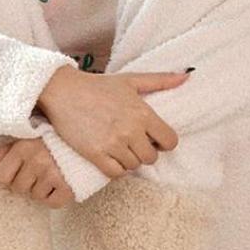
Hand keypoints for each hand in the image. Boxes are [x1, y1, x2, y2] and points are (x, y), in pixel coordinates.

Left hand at [0, 138, 75, 208]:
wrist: (90, 135)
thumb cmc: (56, 137)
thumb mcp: (28, 137)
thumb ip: (5, 152)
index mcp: (24, 147)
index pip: (2, 176)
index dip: (10, 175)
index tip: (21, 169)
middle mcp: (36, 161)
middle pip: (18, 188)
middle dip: (26, 182)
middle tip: (40, 170)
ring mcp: (53, 174)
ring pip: (35, 196)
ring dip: (42, 189)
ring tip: (52, 173)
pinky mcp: (69, 187)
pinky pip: (52, 203)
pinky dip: (55, 197)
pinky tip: (60, 183)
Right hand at [37, 66, 193, 179]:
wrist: (63, 91)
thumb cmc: (97, 85)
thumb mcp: (130, 79)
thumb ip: (160, 80)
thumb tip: (186, 77)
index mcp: (142, 113)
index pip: (170, 141)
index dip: (164, 142)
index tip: (152, 139)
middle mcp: (130, 130)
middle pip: (151, 157)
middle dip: (144, 152)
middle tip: (132, 143)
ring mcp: (113, 143)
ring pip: (133, 166)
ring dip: (128, 160)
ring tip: (119, 147)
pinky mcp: (95, 154)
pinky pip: (115, 173)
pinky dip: (115, 169)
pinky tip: (109, 157)